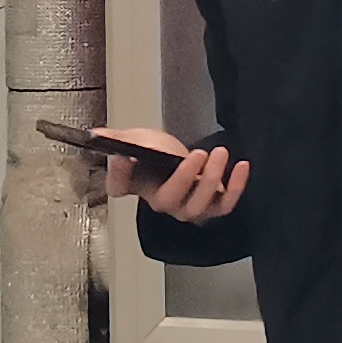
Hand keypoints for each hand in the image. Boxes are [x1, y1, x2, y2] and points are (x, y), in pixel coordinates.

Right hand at [110, 140, 250, 224]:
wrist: (173, 156)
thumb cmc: (153, 152)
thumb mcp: (133, 139)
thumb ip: (116, 139)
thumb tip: (100, 135)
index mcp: (139, 186)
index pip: (121, 188)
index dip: (121, 177)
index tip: (126, 158)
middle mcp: (164, 203)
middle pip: (173, 201)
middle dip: (187, 178)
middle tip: (198, 154)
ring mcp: (188, 207)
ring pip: (200, 205)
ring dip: (213, 181)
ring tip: (219, 154)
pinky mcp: (211, 205)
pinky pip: (224, 204)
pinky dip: (236, 188)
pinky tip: (241, 167)